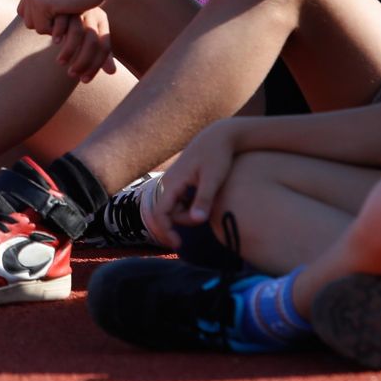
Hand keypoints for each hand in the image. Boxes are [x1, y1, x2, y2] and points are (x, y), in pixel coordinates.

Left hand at [21, 0, 107, 29]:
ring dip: (52, 28)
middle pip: (29, 21)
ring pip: (35, 26)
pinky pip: (43, 28)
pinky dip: (57, 29)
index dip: (43, 18)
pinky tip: (68, 17)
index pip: (25, 13)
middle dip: (46, 24)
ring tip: (67, 14)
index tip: (59, 12)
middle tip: (64, 15)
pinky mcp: (42, 3)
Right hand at [48, 8, 116, 81]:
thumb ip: (101, 53)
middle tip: (72, 75)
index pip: (104, 47)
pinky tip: (55, 42)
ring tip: (60, 63)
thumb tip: (113, 72)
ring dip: (68, 52)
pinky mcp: (62, 5)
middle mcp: (92, 14)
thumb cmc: (78, 22)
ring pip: (77, 33)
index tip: (85, 81)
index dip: (95, 66)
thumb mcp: (91, 35)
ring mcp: (77, 9)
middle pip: (92, 42)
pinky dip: (58, 34)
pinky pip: (61, 22)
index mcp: (102, 21)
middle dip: (82, 62)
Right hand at [147, 125, 234, 244]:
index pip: (160, 213)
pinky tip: (204, 199)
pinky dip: (189, 206)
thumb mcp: (213, 178)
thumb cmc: (218, 155)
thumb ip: (204, 199)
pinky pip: (179, 200)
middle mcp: (168, 182)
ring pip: (173, 207)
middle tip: (205, 216)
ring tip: (208, 205)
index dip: (166, 231)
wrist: (220, 136)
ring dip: (187, 214)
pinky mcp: (180, 181)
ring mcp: (173, 181)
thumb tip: (197, 221)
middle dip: (183, 221)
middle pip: (168, 213)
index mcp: (173, 182)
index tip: (178, 245)